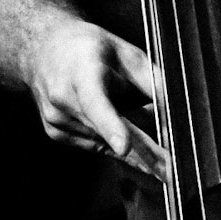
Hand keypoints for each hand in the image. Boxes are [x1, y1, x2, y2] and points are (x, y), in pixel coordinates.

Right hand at [27, 17, 168, 182]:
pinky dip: (113, 139)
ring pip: (106, 142)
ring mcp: (57, 121)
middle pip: (107, 132)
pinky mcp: (57, 135)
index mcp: (81, 72)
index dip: (111, 126)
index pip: (95, 102)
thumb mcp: (125, 52)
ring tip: (136, 116)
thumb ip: (151, 82)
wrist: (44, 49)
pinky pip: (96, 145)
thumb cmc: (88, 47)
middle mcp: (63, 99)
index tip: (124, 147)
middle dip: (142, 152)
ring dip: (130, 140)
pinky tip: (117, 126)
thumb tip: (176, 110)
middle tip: (171, 171)